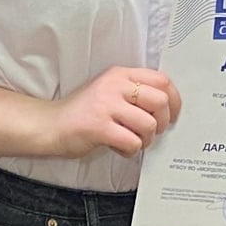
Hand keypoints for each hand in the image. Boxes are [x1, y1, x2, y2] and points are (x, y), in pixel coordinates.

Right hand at [48, 65, 178, 157]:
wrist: (51, 125)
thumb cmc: (83, 113)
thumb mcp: (109, 92)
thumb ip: (133, 92)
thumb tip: (166, 106)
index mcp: (119, 74)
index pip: (161, 80)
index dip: (174, 100)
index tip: (172, 114)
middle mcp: (113, 86)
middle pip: (160, 101)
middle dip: (162, 122)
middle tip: (151, 131)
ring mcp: (105, 105)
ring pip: (149, 124)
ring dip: (145, 139)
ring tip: (132, 140)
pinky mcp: (98, 127)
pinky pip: (132, 142)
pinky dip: (130, 150)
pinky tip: (119, 147)